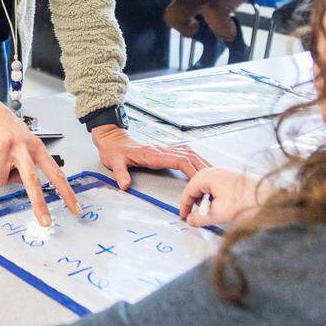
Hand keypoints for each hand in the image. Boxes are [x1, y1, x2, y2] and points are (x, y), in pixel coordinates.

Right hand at [0, 86, 80, 226]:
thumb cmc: (4, 126)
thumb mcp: (23, 139)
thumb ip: (27, 160)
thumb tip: (21, 184)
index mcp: (35, 146)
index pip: (55, 172)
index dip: (66, 192)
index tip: (75, 208)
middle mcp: (22, 146)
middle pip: (32, 181)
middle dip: (40, 205)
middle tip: (45, 222)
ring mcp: (4, 147)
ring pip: (1, 181)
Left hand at [91, 125, 207, 189]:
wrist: (112, 140)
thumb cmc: (114, 151)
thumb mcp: (114, 162)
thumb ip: (120, 173)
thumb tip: (125, 185)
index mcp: (152, 154)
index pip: (178, 160)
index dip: (191, 169)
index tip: (200, 179)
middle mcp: (161, 150)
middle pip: (188, 156)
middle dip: (202, 168)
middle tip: (213, 181)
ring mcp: (164, 150)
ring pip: (189, 153)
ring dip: (201, 162)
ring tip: (212, 173)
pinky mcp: (164, 151)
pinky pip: (184, 153)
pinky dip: (195, 159)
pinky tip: (200, 164)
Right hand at [179, 167, 265, 227]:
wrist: (270, 200)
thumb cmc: (248, 203)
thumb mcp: (219, 215)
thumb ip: (200, 219)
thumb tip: (191, 220)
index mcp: (210, 176)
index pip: (188, 189)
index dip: (184, 205)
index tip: (184, 215)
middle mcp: (216, 171)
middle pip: (196, 186)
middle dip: (196, 202)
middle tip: (197, 214)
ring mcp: (225, 173)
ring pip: (207, 187)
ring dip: (206, 200)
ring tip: (214, 212)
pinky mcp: (233, 179)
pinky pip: (217, 187)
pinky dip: (215, 198)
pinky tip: (224, 207)